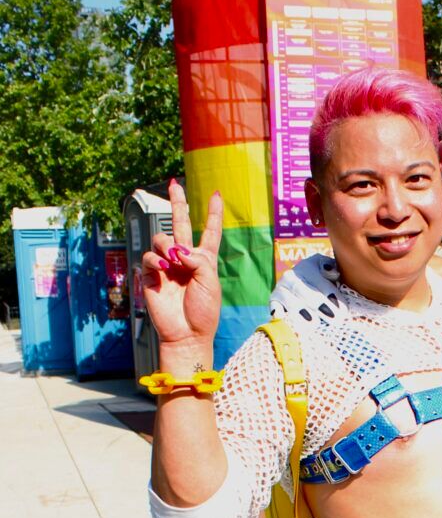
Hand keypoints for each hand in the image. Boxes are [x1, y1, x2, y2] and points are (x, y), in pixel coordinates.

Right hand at [141, 179, 222, 350]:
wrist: (187, 333)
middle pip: (179, 224)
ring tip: (172, 261)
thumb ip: (197, 259)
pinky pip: (149, 257)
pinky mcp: (152, 276)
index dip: (213, 214)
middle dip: (177, 203)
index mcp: (204, 259)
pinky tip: (163, 269)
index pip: (210, 232)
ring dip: (166, 245)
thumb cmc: (204, 311)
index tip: (216, 194)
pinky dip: (156, 260)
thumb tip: (176, 250)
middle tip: (173, 184)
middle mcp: (185, 259)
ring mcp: (167, 266)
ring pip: (161, 239)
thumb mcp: (210, 281)